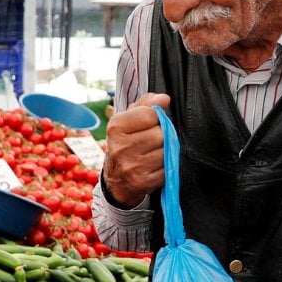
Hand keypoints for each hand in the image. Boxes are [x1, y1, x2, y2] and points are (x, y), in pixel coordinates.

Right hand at [103, 92, 169, 206]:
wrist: (116, 179)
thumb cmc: (126, 142)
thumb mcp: (129, 119)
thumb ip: (147, 104)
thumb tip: (164, 99)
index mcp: (115, 127)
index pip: (150, 114)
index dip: (156, 118)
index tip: (150, 124)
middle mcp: (120, 147)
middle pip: (159, 134)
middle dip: (161, 136)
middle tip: (151, 142)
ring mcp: (130, 167)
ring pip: (165, 152)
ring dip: (164, 153)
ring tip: (152, 154)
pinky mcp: (141, 183)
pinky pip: (166, 170)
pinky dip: (164, 169)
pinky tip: (153, 167)